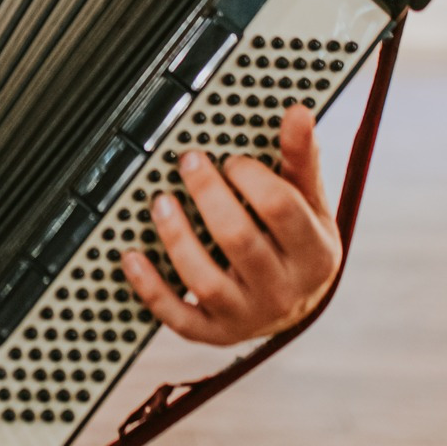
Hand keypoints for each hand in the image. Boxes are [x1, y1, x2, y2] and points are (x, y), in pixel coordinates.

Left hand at [120, 104, 341, 345]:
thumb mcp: (308, 202)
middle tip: (189, 162)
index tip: (231, 159)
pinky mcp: (214, 333)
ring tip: (159, 201)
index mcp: (315, 254)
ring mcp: (247, 317)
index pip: (282, 209)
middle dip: (208, 196)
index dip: (251, 177)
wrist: (297, 301)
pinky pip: (178, 316)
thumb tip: (297, 112)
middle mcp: (284, 291)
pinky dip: (150, 288)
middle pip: (240, 241)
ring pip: (205, 281)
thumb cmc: (298, 241)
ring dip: (176, 238)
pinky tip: (131, 256)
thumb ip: (300, 159)